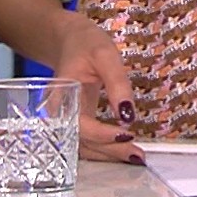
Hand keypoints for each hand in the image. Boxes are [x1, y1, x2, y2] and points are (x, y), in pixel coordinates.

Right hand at [46, 12, 141, 163]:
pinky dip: (104, 148)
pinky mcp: (75, 120)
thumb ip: (116, 83)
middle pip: (80, 141)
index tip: (126, 133)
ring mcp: (66, 118)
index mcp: (62, 94)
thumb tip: (127, 115)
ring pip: (83, 146)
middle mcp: (60, 112)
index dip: (100, 134)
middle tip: (137, 154)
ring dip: (107, 154)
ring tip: (135, 156)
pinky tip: (123, 150)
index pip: (78, 123)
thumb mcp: (105, 55)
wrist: (69, 39)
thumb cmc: (85, 44)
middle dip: (108, 151)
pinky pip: (86, 140)